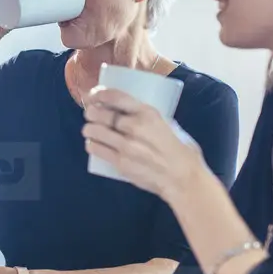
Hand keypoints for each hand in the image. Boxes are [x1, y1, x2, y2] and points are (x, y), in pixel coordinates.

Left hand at [82, 87, 208, 199]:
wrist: (184, 179)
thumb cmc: (182, 151)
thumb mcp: (169, 124)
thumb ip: (149, 118)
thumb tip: (133, 112)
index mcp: (148, 113)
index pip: (115, 96)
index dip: (99, 93)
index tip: (94, 95)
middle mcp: (134, 126)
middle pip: (99, 113)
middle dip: (91, 112)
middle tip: (91, 114)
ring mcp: (125, 145)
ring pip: (93, 130)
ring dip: (89, 129)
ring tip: (91, 130)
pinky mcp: (120, 163)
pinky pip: (96, 149)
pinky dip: (92, 145)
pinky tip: (94, 144)